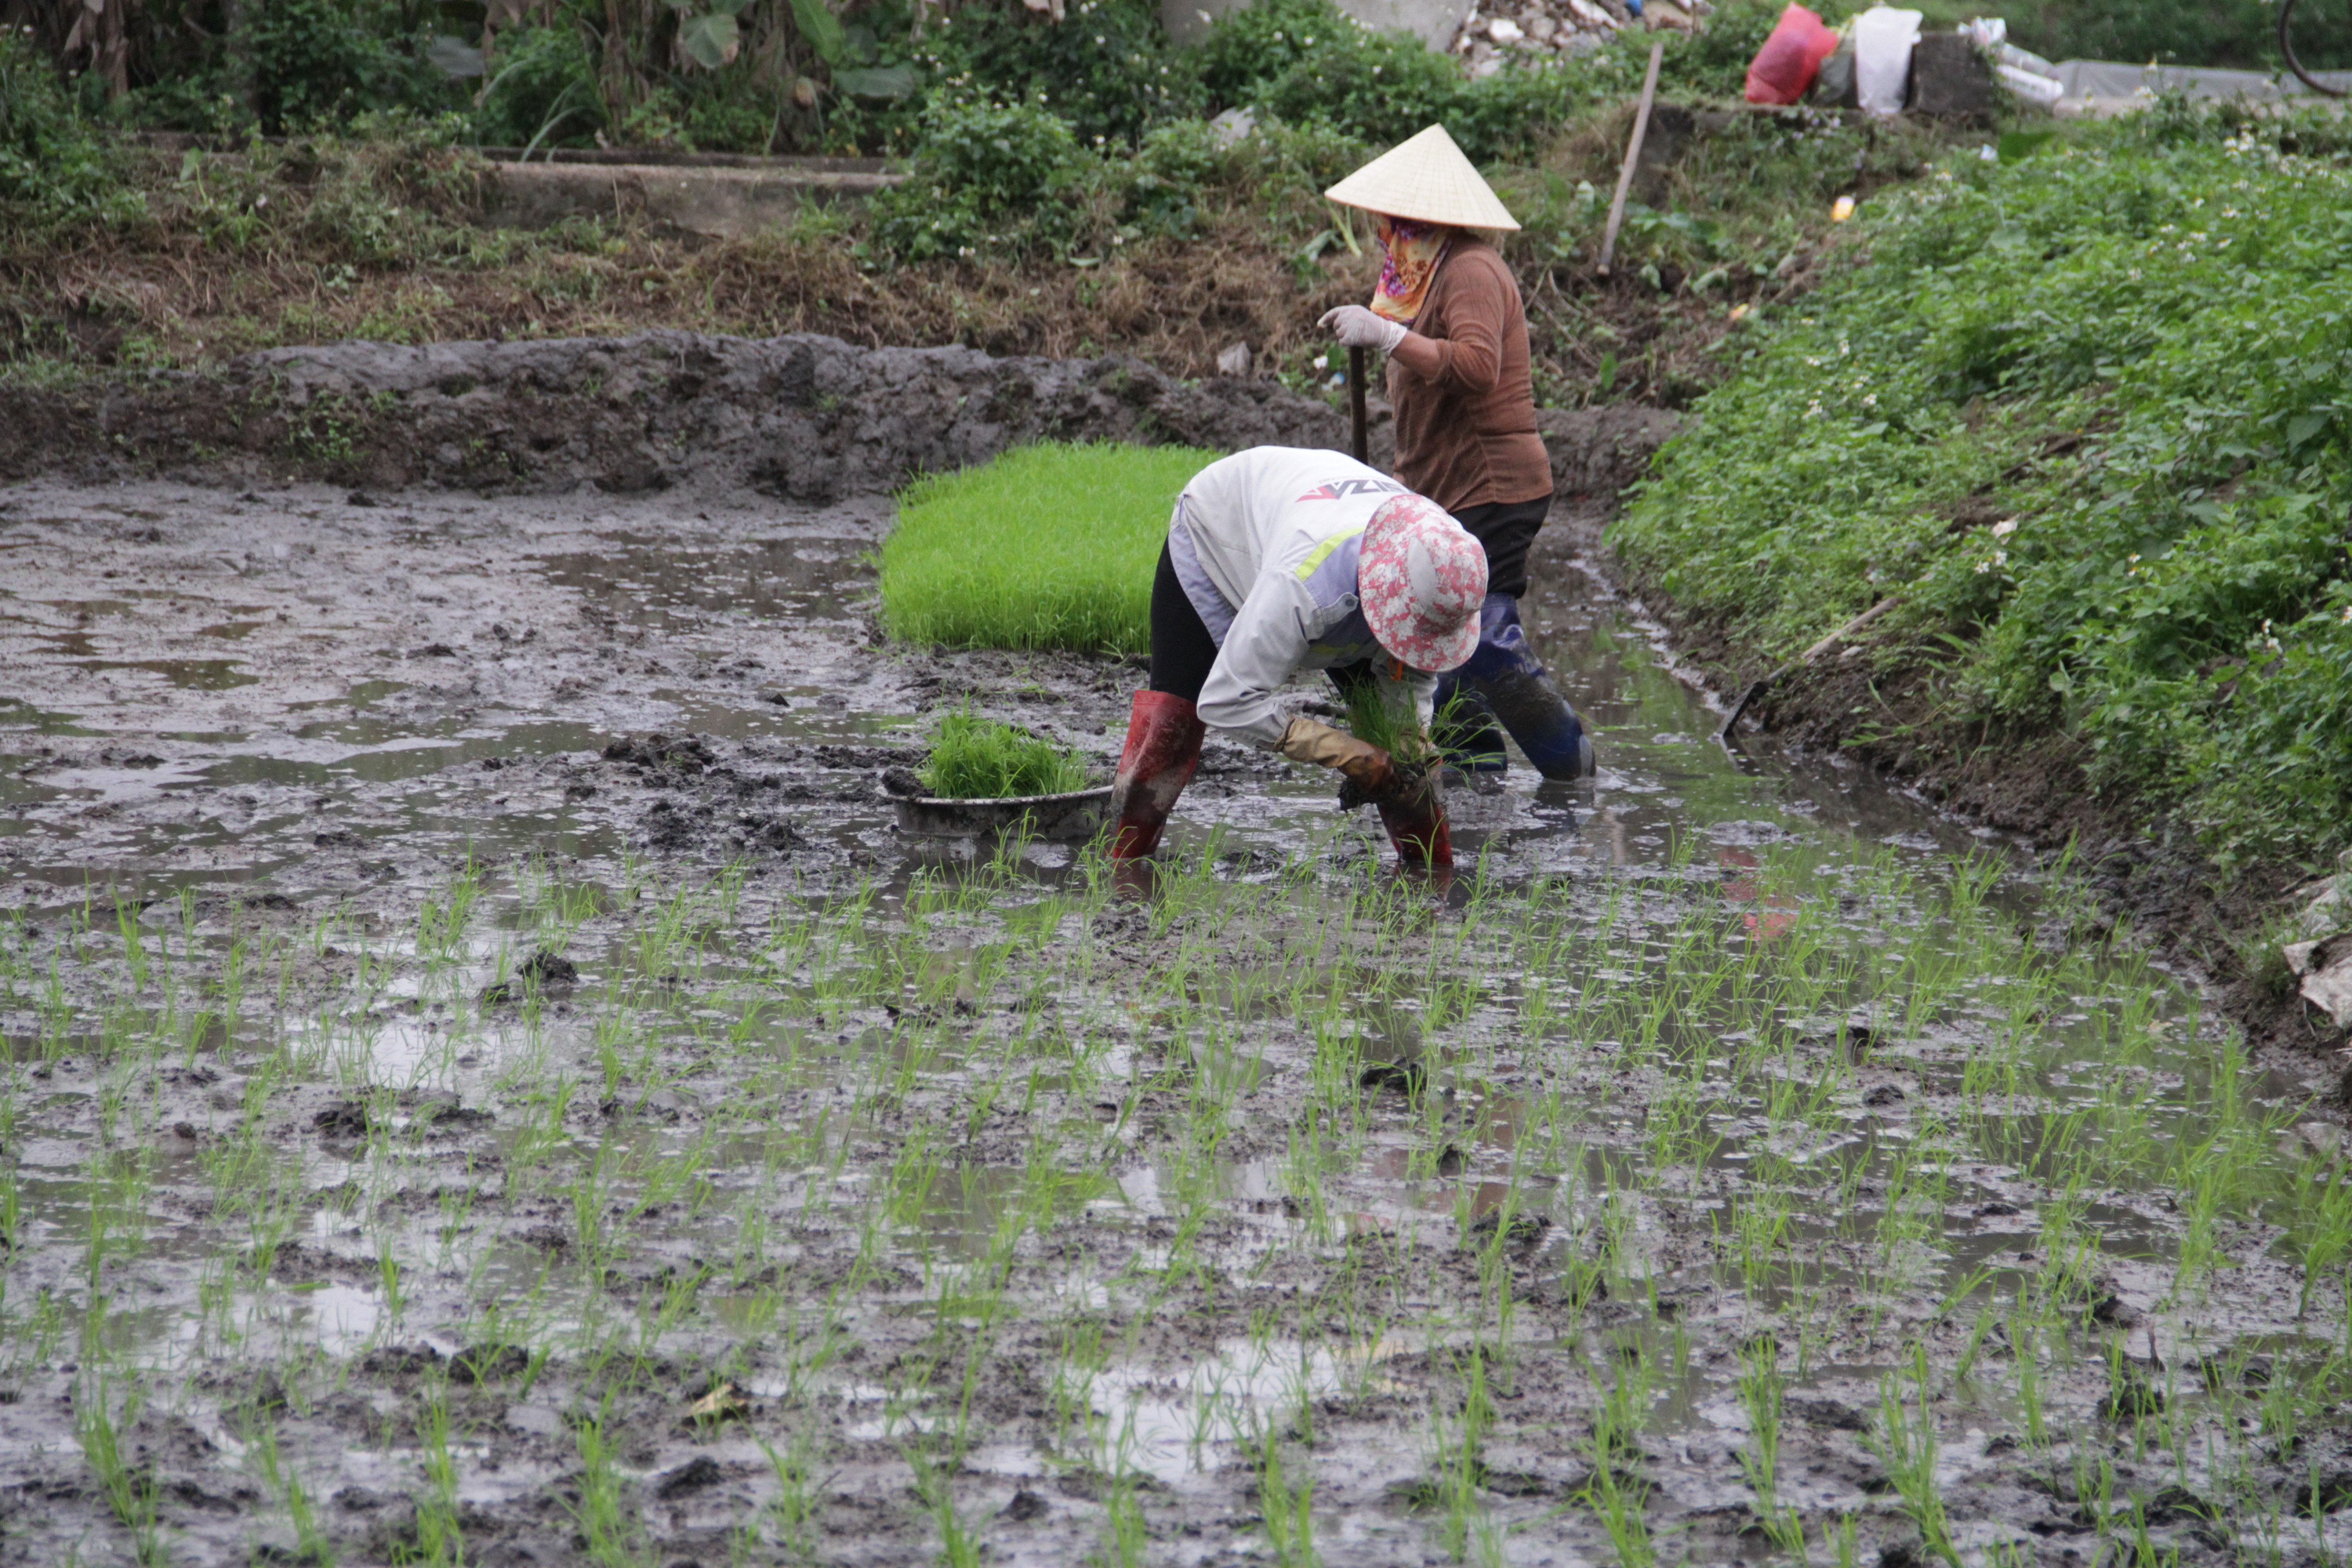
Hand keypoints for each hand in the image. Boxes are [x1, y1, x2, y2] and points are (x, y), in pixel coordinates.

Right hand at [1277, 716, 1408, 805]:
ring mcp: (1380, 778)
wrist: (1346, 752)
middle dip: (1391, 788)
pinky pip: (1372, 793)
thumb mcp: (1372, 751)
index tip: (1390, 781)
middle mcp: (1387, 769)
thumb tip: (1381, 769)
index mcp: (1388, 758)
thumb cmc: (1355, 748)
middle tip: (1388, 791)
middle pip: (1395, 783)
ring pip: (1384, 790)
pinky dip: (1369, 793)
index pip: (1396, 771)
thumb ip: (1380, 760)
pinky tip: (1364, 790)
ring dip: (1380, 792)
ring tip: (1375, 792)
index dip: (1393, 777)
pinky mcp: (1370, 785)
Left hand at [1318, 305, 1407, 356]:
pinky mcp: (1348, 336)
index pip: (1334, 313)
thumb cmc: (1374, 326)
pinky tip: (1357, 340)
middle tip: (1355, 331)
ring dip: (1345, 337)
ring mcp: (1348, 326)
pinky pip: (1342, 342)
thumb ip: (1349, 316)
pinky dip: (1347, 343)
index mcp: (1352, 309)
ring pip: (1339, 334)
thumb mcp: (1361, 315)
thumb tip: (1335, 323)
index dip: (1325, 319)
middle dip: (1342, 329)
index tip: (1320, 325)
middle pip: (1336, 325)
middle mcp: (1348, 316)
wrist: (1384, 333)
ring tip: (1358, 335)